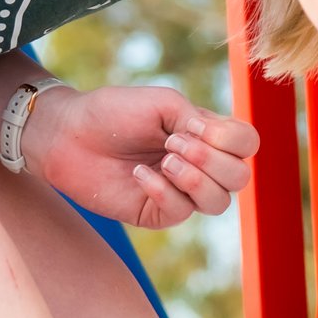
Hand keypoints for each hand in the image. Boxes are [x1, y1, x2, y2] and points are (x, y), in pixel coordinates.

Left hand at [24, 84, 256, 228]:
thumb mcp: (165, 104)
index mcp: (206, 135)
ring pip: (218, 202)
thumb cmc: (115, 112)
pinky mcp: (157, 213)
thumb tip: (216, 147)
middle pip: (240, 177)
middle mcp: (200, 165)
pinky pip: (180, 212)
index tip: (192, 125)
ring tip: (164, 161)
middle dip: (212, 160)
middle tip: (173, 144)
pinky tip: (139, 174)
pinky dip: (163, 190)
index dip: (232, 139)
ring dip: (195, 179)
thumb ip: (199, 122)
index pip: (247, 144)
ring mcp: (180, 192)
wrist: (70, 134)